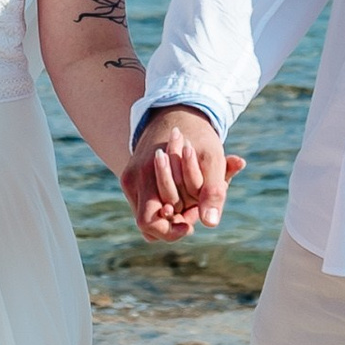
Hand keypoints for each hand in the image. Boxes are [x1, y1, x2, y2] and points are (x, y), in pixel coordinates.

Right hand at [122, 105, 244, 241]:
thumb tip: (211, 223)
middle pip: (148, 224)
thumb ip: (213, 191)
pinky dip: (164, 206)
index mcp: (146, 174)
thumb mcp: (213, 161)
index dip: (170, 231)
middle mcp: (133, 178)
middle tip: (193, 211)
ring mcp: (130, 179)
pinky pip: (147, 205)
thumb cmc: (198, 138)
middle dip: (174, 222)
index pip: (149, 222)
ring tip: (189, 203)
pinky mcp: (132, 180)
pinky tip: (181, 198)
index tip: (190, 226)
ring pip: (148, 216)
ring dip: (171, 215)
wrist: (178, 113)